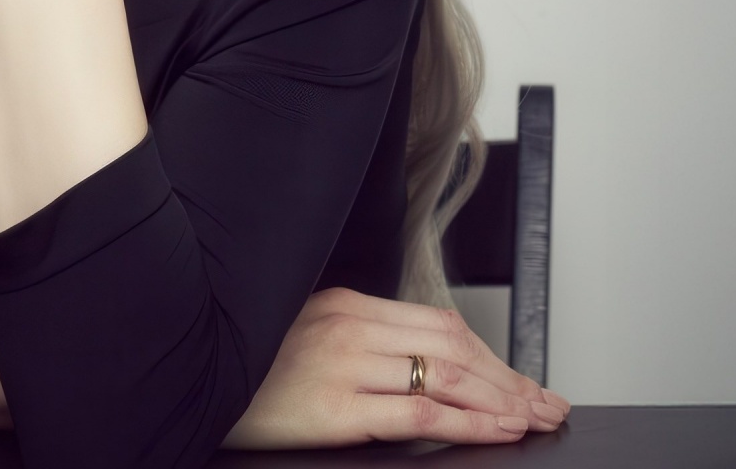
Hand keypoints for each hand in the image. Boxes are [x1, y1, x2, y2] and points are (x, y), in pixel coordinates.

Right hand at [222, 286, 571, 449]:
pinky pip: (419, 414)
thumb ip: (356, 345)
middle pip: (455, 347)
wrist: (187, 379)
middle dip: (510, 378)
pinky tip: (497, 431)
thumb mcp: (301, 337)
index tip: (521, 379)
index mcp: (345, 304)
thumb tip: (413, 372)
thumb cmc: (244, 369)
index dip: (491, 355)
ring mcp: (344, 365)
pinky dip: (468, 423)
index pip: (439, 325)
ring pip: (447, 377)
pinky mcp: (335, 409)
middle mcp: (351, 326)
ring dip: (502, 400)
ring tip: (535, 419)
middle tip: (548, 403)